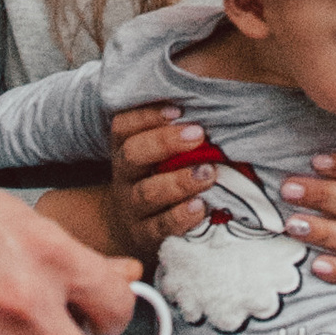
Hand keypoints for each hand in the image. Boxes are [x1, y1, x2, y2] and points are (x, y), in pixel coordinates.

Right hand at [106, 101, 220, 256]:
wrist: (132, 227)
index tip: (178, 110)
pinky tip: (201, 207)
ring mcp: (131, 207)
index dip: (147, 116)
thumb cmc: (156, 177)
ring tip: (209, 173)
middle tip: (199, 135)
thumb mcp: (156, 152)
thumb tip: (211, 99)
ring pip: (147, 193)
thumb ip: (175, 129)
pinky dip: (181, 217)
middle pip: (133, 155)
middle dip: (165, 142)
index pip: (124, 126)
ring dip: (179, 181)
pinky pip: (160, 227)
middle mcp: (124, 176)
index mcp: (124, 148)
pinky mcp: (145, 236)